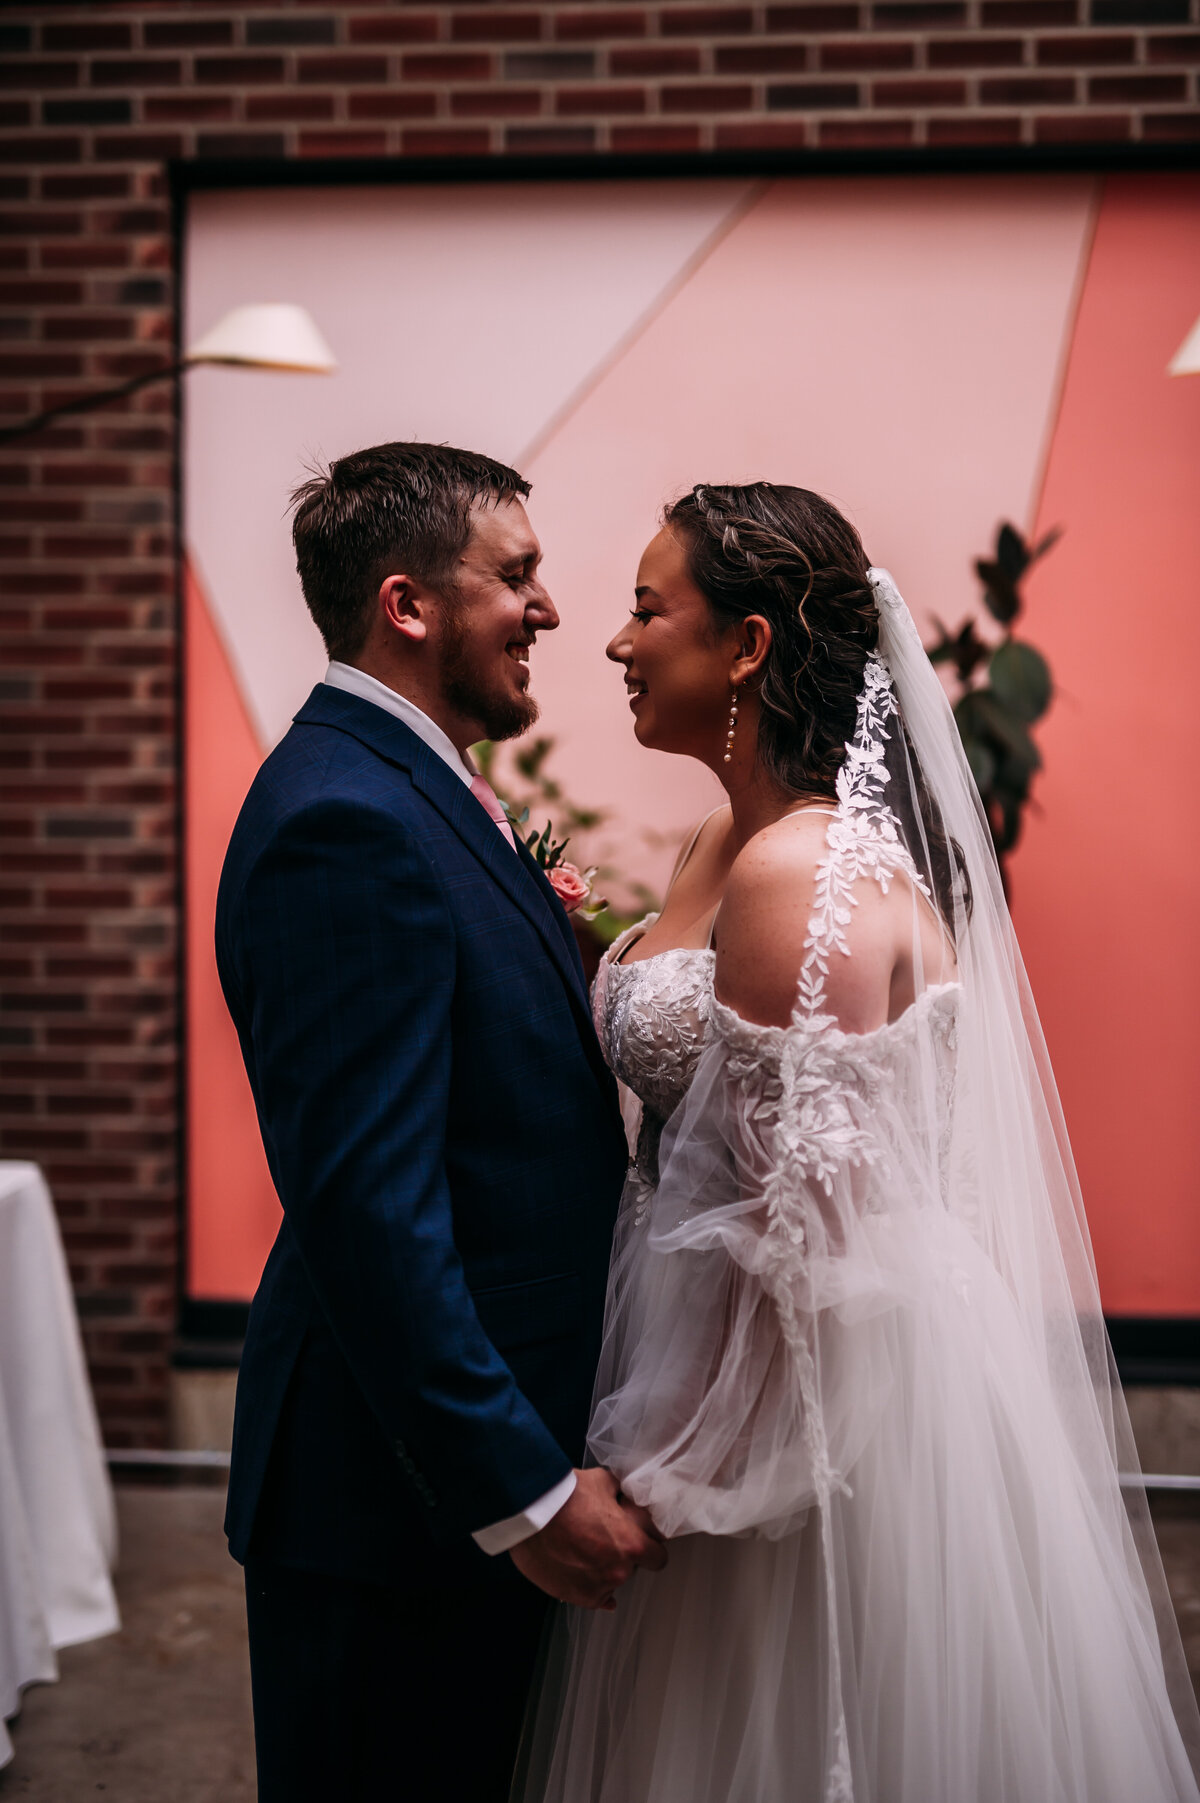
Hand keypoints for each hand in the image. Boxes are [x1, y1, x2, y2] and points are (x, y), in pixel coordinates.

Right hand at [509, 1468, 667, 1610]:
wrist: (531, 1512)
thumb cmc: (567, 1496)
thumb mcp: (603, 1482)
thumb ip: (620, 1494)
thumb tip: (622, 1495)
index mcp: (632, 1545)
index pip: (658, 1558)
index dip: (650, 1547)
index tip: (641, 1542)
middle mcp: (618, 1572)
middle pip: (630, 1568)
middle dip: (621, 1555)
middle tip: (603, 1538)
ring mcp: (596, 1588)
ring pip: (610, 1582)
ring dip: (602, 1569)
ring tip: (582, 1550)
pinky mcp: (575, 1596)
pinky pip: (593, 1598)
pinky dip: (589, 1587)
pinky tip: (584, 1575)